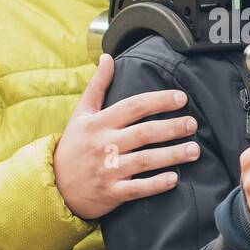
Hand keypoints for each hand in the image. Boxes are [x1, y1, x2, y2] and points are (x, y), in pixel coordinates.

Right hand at [55, 53, 199, 219]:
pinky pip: (137, 188)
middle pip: (144, 133)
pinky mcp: (111, 192)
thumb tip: (107, 57)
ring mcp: (108, 170)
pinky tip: (175, 179)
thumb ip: (97, 85)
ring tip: (194, 150)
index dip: (159, 101)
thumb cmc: (74, 145)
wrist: (55, 185)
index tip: (181, 98)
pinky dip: (156, 184)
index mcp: (99, 123)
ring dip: (172, 155)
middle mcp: (104, 145)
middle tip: (193, 123)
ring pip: (145, 160)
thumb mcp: (81, 113)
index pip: (133, 106)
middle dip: (171, 127)